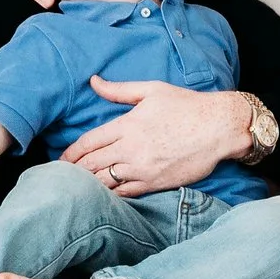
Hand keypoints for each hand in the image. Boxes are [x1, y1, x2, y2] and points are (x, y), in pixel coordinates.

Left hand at [61, 78, 251, 196]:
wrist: (219, 128)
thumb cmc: (187, 106)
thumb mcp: (152, 90)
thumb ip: (119, 90)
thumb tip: (93, 81)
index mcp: (127, 125)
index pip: (89, 142)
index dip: (71, 152)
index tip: (62, 159)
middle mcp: (131, 149)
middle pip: (91, 165)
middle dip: (73, 171)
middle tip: (60, 177)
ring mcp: (143, 169)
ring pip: (105, 182)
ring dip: (88, 185)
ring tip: (75, 189)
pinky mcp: (155, 183)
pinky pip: (125, 194)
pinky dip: (111, 195)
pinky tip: (102, 197)